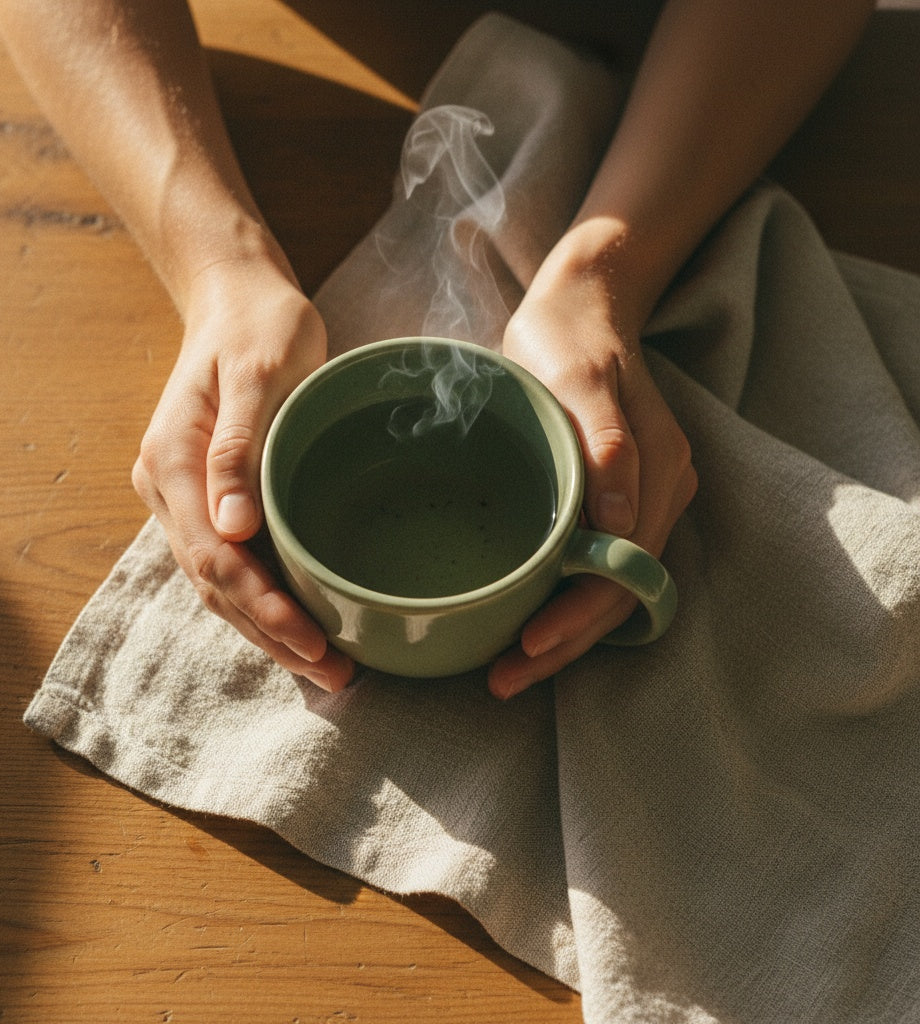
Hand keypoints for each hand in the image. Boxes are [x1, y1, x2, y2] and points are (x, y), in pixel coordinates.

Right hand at [131, 260, 355, 691]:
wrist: (236, 297)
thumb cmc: (257, 325)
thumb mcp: (256, 372)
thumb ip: (238, 448)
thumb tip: (232, 528)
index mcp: (173, 462)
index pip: (214, 559)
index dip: (263, 609)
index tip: (314, 644)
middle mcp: (170, 489)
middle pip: (214, 586)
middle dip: (271, 636)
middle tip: (334, 675)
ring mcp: (186, 495)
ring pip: (220, 583)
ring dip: (268, 629)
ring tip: (323, 667)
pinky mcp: (211, 495)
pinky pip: (232, 561)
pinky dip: (263, 598)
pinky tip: (299, 620)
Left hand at [490, 240, 696, 698]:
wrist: (582, 301)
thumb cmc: (568, 335)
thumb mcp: (578, 376)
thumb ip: (607, 445)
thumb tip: (621, 526)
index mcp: (656, 473)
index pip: (620, 574)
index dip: (574, 621)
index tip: (524, 651)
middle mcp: (657, 495)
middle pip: (615, 594)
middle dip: (561, 645)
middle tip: (500, 681)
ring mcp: (640, 498)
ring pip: (607, 587)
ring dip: (562, 633)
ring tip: (507, 668)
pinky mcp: (615, 495)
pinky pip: (596, 563)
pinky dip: (562, 599)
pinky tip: (524, 617)